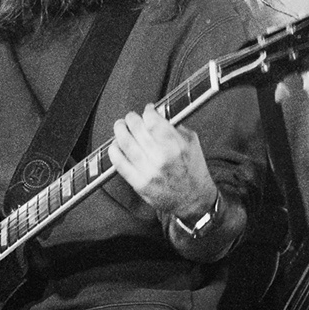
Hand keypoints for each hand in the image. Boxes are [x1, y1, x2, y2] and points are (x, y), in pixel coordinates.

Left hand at [110, 103, 216, 223]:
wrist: (193, 199)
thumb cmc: (194, 171)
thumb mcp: (192, 143)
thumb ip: (175, 128)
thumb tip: (158, 116)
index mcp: (176, 145)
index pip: (153, 120)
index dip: (147, 111)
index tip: (148, 110)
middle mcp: (162, 158)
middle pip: (137, 128)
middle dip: (131, 118)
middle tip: (131, 117)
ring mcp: (149, 171)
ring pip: (125, 143)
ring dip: (120, 130)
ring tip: (120, 126)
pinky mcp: (139, 184)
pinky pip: (120, 163)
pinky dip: (114, 151)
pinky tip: (115, 145)